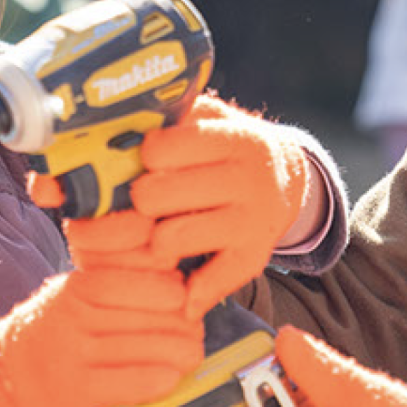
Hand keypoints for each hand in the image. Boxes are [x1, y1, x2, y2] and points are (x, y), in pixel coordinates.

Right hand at [0, 264, 202, 406]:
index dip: (173, 292)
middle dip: (183, 325)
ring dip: (179, 354)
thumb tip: (176, 278)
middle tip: (195, 332)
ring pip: (145, 348)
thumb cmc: (56, 328)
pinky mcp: (77, 391)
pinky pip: (129, 382)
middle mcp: (74, 315)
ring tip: (191, 355)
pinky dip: (157, 380)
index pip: (140, 281)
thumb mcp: (76, 291)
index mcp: (78, 285)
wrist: (8, 373)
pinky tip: (170, 377)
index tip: (187, 300)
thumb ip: (115, 281)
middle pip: (149, 316)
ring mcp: (74, 353)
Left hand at [136, 94, 318, 316]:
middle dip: (141, 198)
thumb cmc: (226, 144)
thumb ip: (172, 115)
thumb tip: (119, 123)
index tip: (149, 159)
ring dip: (154, 240)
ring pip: (170, 239)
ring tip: (158, 230)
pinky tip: (179, 282)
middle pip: (157, 195)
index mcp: (235, 138)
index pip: (161, 148)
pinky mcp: (255, 257)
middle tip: (146, 198)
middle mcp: (249, 179)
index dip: (145, 155)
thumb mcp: (209, 117)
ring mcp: (253, 221)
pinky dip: (189, 290)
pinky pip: (209, 282)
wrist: (287, 177)